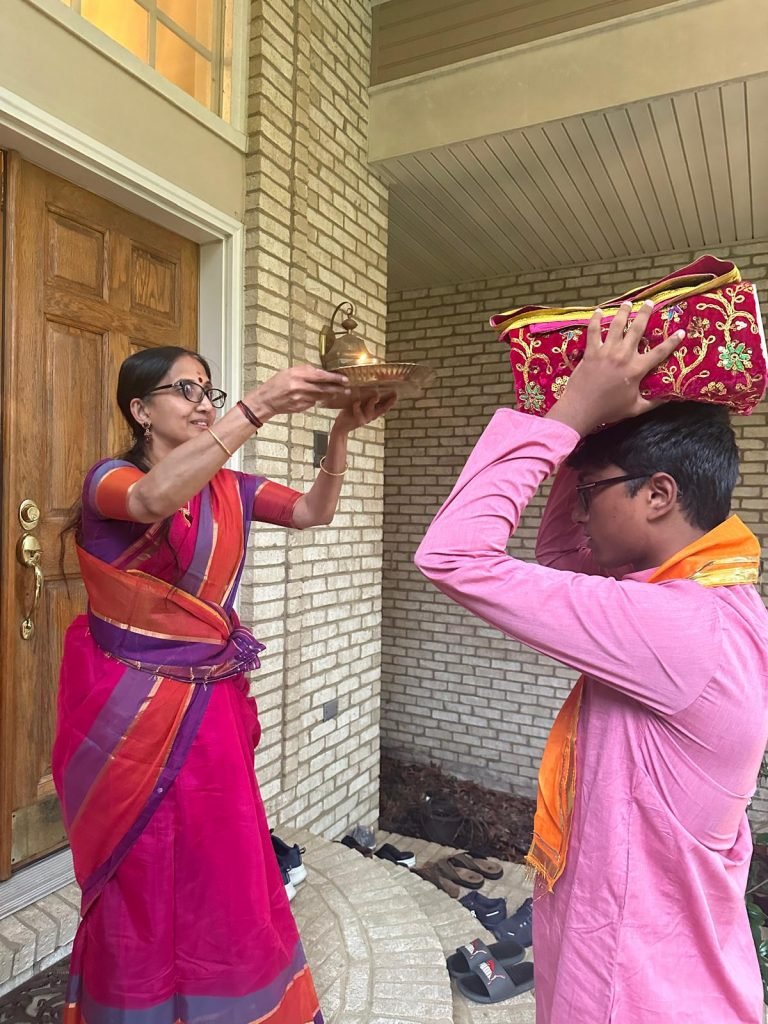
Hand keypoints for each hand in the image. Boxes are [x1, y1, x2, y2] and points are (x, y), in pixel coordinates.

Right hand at [245, 365, 350, 419]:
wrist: (266, 400)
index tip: (344, 379)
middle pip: (324, 388)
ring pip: (320, 396)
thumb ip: (305, 371)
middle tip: (347, 389)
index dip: (334, 378)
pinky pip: (312, 403)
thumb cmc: (276, 384)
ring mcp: (300, 399)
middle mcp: (300, 387)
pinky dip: (317, 400)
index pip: (320, 376)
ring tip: (338, 393)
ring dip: (330, 395)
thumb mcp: (289, 372)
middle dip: (337, 388)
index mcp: (297, 375)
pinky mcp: (300, 407)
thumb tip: (320, 372)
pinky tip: (318, 398)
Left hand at [332, 392, 396, 433]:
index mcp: (373, 413)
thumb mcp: (360, 406)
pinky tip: (356, 401)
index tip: (396, 395)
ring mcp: (365, 419)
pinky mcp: (357, 420)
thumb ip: (365, 401)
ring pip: (371, 411)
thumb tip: (370, 389)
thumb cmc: (350, 414)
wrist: (341, 427)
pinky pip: (358, 413)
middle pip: (382, 410)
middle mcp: (371, 417)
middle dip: (388, 404)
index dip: (391, 402)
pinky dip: (357, 407)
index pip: (384, 407)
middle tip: (394, 396)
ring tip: (376, 396)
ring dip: (373, 403)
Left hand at [546, 300, 684, 434]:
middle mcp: (623, 355)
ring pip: (616, 325)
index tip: (681, 331)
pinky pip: (593, 331)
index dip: (672, 341)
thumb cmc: (609, 409)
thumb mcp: (635, 408)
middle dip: (645, 313)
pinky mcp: (591, 351)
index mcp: (636, 369)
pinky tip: (598, 311)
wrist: (582, 408)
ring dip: (623, 312)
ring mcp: (606, 351)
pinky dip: (595, 319)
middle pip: (637, 329)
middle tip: (650, 302)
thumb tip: (668, 398)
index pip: (660, 352)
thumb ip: (653, 402)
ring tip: (628, 303)